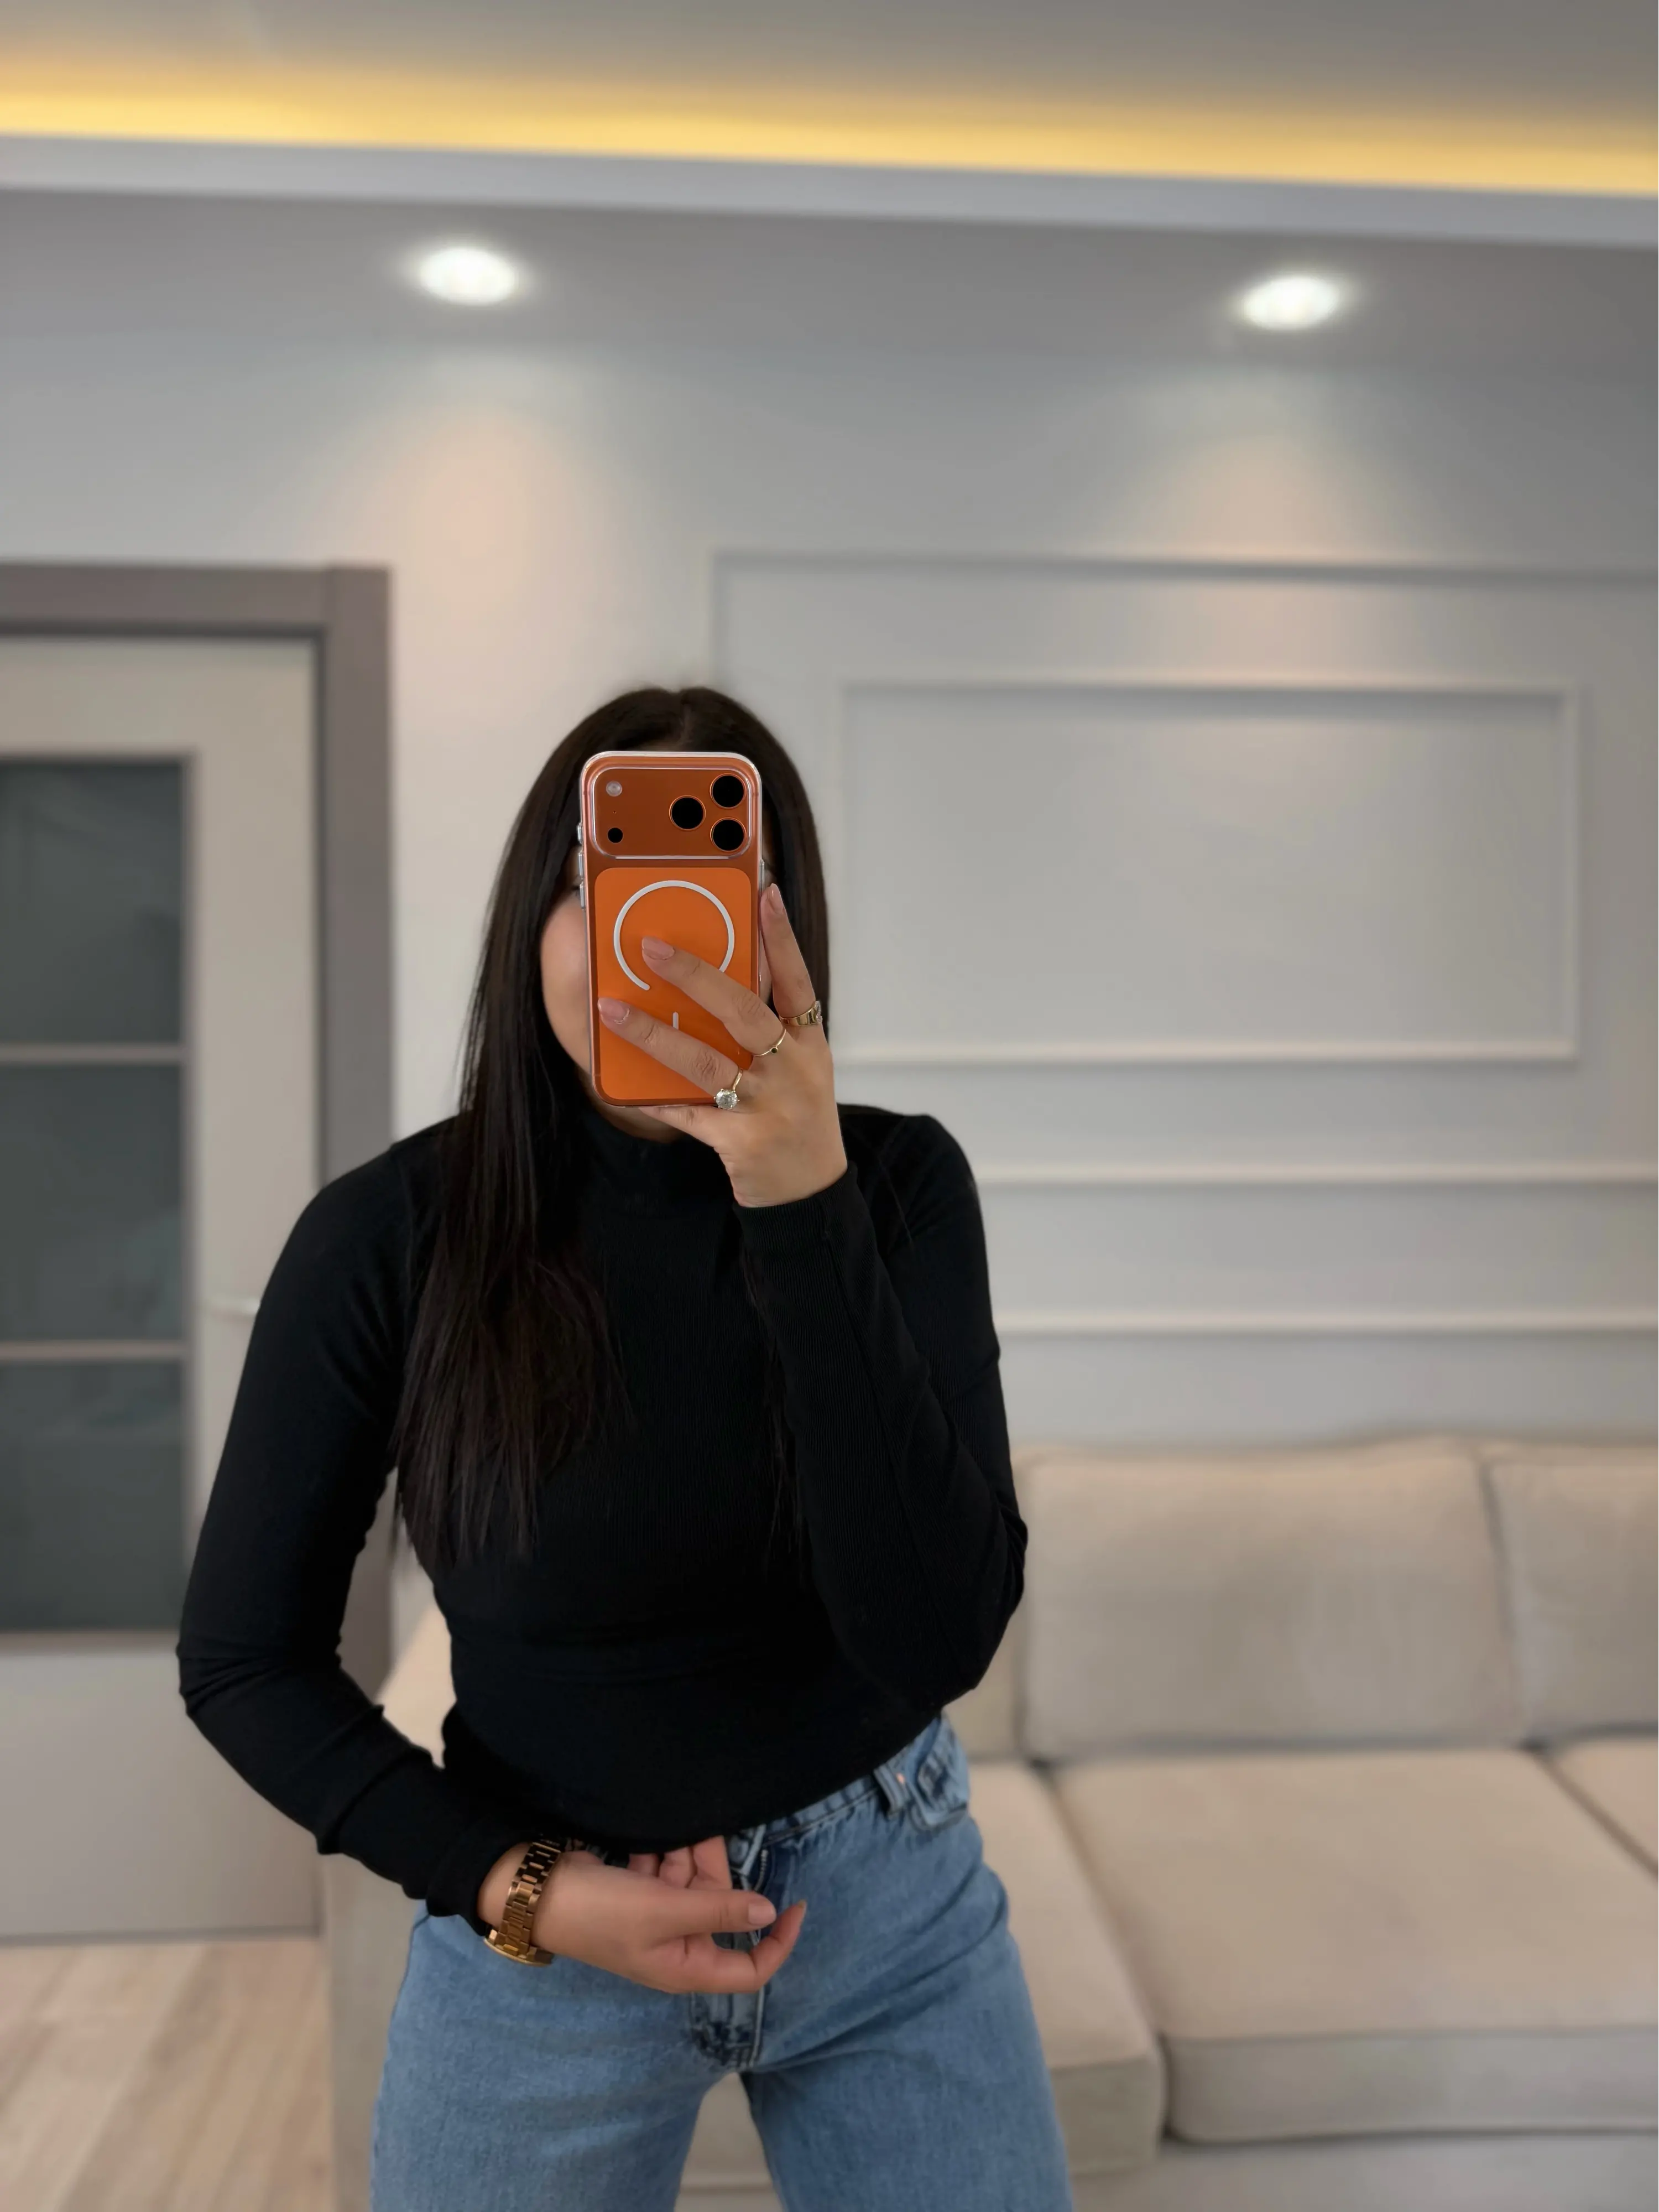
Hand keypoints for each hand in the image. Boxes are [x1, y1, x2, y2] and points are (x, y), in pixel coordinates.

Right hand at [478, 1835, 806, 1995]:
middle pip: (721, 1906)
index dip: (778, 1941)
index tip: (795, 1903)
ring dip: (682, 1854)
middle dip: (710, 1871)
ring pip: (695, 1879)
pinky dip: (663, 1851)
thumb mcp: (663, 1911)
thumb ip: (718, 1910)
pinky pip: (669, 1868)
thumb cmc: (601, 1912)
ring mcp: (659, 1917)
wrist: (540, 1892)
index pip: (751, 1969)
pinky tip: (643, 1840)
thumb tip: (766, 1911)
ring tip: (659, 1840)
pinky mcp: (642, 1893)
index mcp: (687, 1966)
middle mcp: (679, 1944)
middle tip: (690, 1840)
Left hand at [595, 881, 846, 1208]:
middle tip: (651, 946)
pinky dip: (655, 1096)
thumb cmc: (796, 1116)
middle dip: (696, 976)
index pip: (798, 980)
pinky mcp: (742, 1142)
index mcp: (810, 1045)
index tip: (765, 892)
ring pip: (705, 1063)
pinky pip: (688, 1113)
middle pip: (744, 1012)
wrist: (809, 1191)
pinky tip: (621, 1081)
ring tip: (611, 1010)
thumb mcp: (800, 1068)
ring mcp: (768, 1107)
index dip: (782, 937)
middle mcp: (794, 1071)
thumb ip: (769, 1028)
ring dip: (654, 1034)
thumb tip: (712, 980)